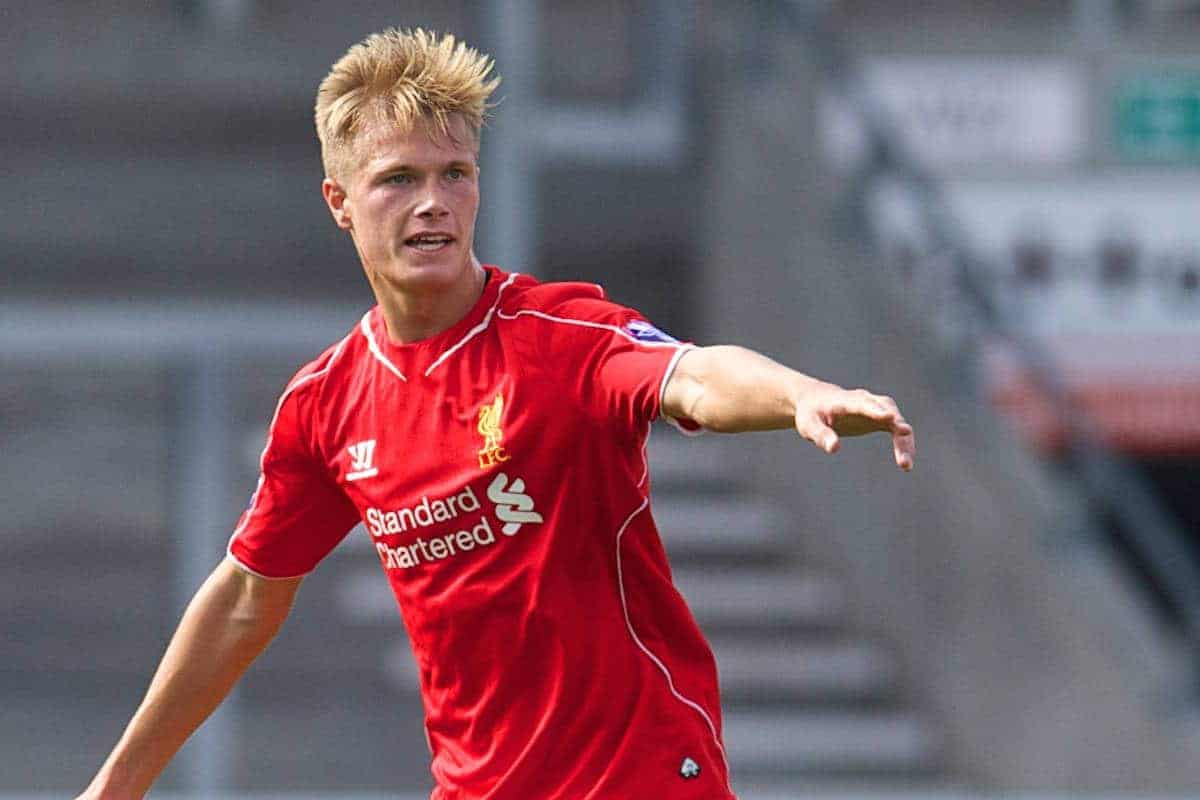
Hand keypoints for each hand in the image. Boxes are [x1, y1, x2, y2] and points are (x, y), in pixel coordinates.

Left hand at [794, 386, 914, 470]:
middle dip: (897, 428)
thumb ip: (821, 435)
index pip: (863, 403)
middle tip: (902, 453)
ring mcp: (876, 408)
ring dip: (904, 441)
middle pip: (887, 411)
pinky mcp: (881, 418)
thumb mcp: (809, 425)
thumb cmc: (811, 413)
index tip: (890, 419)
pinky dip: (903, 444)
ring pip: (897, 421)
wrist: (817, 400)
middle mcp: (865, 401)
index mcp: (846, 400)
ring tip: (906, 465)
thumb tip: (834, 449)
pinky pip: (898, 429)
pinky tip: (906, 463)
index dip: (876, 411)